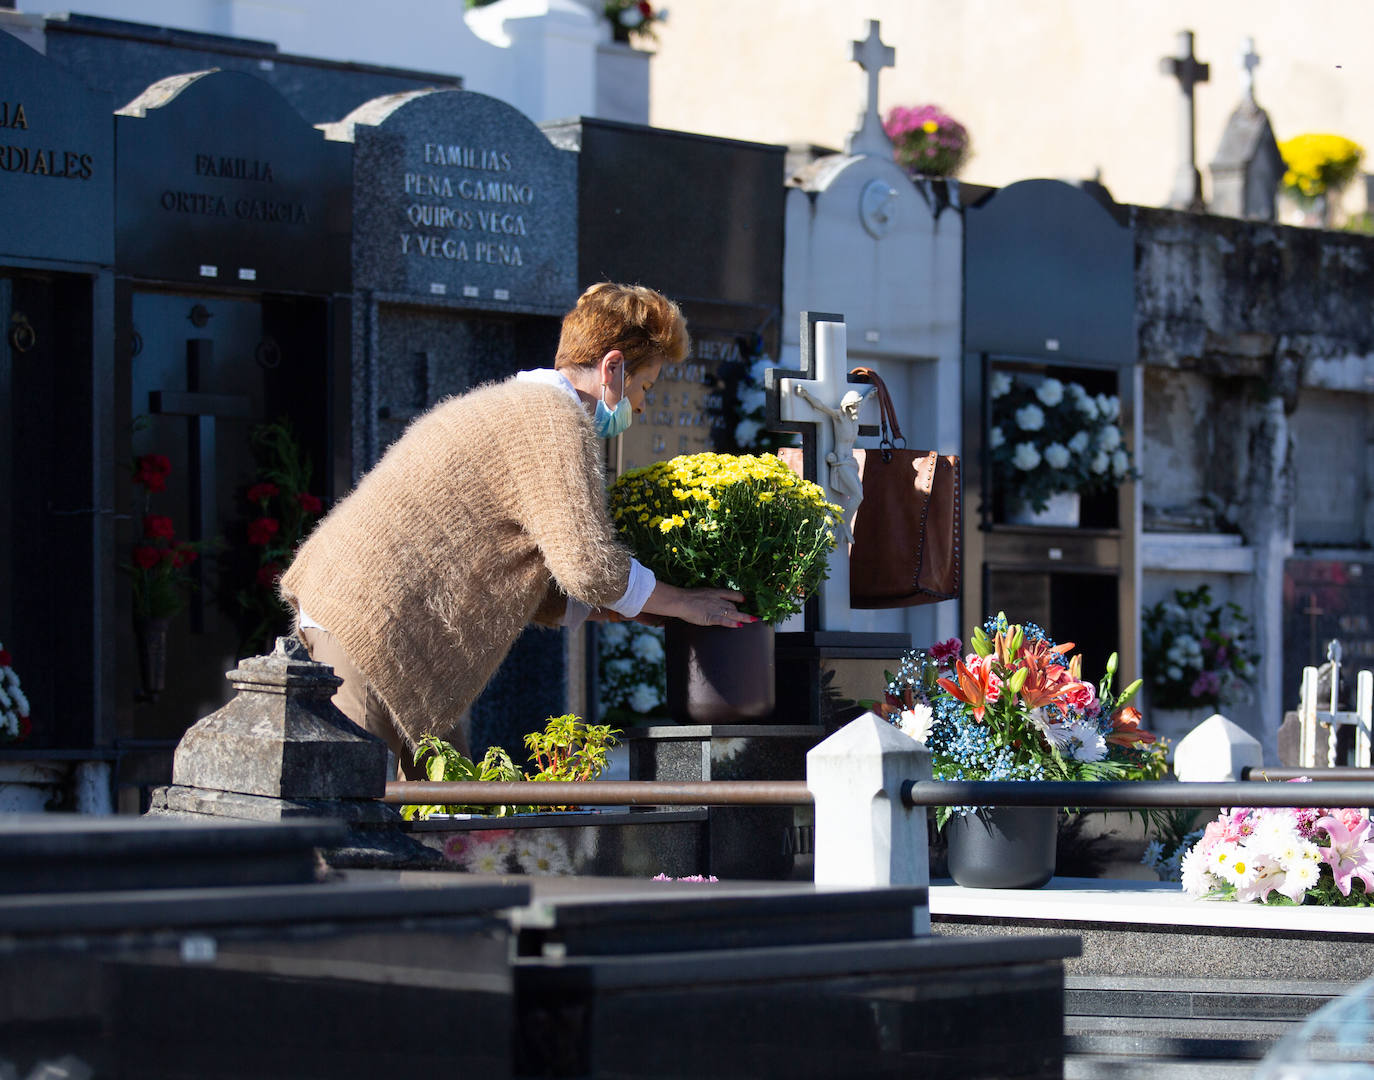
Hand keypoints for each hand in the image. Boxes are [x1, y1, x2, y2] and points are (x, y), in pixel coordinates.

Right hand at [641, 581, 755, 627]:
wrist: (679, 600)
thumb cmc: (685, 597)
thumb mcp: (698, 593)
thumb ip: (704, 597)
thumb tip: (705, 602)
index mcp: (714, 592)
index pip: (730, 594)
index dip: (738, 597)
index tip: (744, 600)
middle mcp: (717, 600)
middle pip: (732, 606)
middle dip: (740, 611)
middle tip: (748, 616)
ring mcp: (715, 608)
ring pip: (732, 612)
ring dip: (744, 617)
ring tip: (753, 620)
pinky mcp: (710, 617)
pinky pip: (724, 620)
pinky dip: (732, 623)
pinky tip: (739, 626)